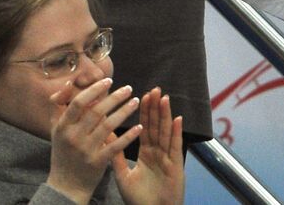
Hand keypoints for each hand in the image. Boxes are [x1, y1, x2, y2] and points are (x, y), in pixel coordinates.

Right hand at [46, 79, 141, 203]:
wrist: (66, 186)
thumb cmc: (63, 152)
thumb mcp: (56, 129)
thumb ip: (59, 106)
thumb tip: (69, 82)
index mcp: (62, 127)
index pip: (78, 103)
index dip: (94, 90)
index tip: (109, 81)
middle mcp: (73, 137)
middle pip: (96, 111)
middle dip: (115, 97)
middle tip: (129, 88)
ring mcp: (86, 150)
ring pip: (108, 126)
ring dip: (124, 111)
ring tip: (136, 101)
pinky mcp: (97, 162)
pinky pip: (116, 145)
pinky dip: (128, 135)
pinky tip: (139, 126)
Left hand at [113, 89, 184, 204]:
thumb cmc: (138, 200)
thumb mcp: (123, 176)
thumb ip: (116, 156)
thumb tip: (106, 136)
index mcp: (146, 153)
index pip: (145, 128)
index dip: (145, 112)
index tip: (142, 95)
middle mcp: (158, 153)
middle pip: (156, 126)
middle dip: (155, 108)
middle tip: (154, 89)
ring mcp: (168, 158)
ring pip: (166, 132)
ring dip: (165, 115)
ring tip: (164, 97)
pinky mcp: (175, 166)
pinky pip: (175, 147)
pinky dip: (176, 133)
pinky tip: (178, 119)